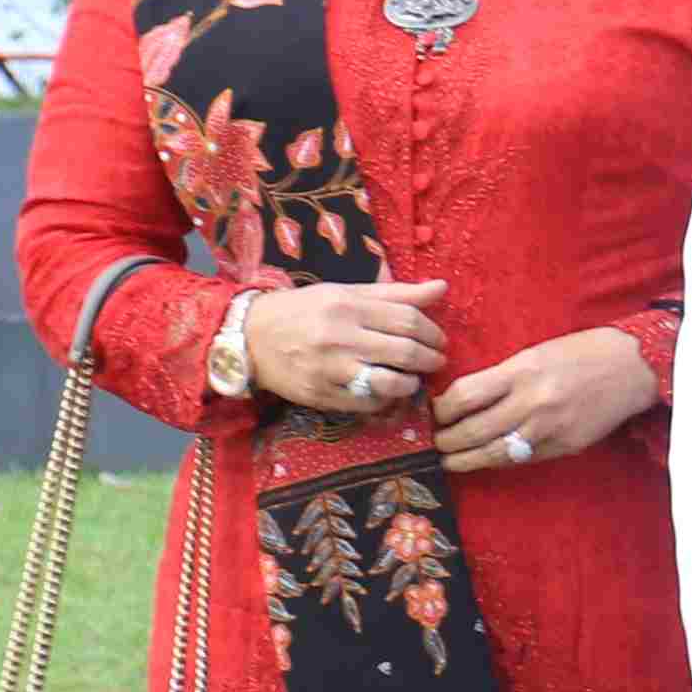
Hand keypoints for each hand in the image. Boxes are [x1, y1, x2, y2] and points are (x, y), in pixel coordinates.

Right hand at [242, 276, 446, 415]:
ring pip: (389, 382)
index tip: (439, 340)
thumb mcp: (346, 293)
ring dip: (411, 384)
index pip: (408, 320)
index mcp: (347, 306)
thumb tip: (442, 287)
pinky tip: (387, 392)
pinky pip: (366, 404)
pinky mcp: (320, 395)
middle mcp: (339, 337)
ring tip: (414, 379)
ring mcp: (329, 369)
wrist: (249, 337)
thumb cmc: (304, 310)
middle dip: (430, 360)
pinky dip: (384, 400)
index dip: (433, 333)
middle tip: (436, 361)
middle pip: (405, 352)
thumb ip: (395, 294)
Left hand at [428, 323, 657, 475]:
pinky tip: (486, 460)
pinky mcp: (563, 446)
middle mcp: (532, 402)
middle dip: (447, 440)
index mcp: (521, 371)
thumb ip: (502, 377)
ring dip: (465, 460)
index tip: (435, 413)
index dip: (441, 409)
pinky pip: (521, 459)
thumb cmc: (582, 353)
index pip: (464, 396)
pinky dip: (498, 461)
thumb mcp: (535, 353)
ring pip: (493, 453)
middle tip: (435, 443)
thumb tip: (465, 399)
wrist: (632, 368)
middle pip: (473, 430)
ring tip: (450, 461)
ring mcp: (548, 429)